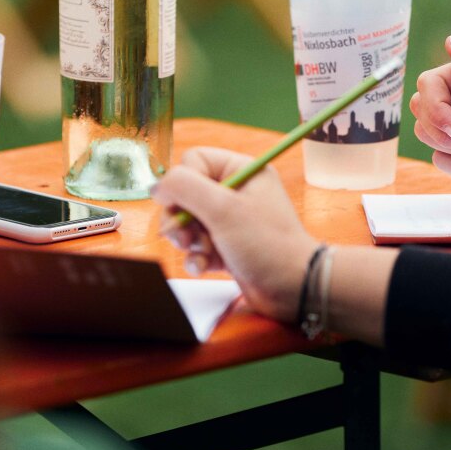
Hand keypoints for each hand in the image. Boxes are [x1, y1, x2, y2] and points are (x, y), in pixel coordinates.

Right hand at [152, 147, 318, 322]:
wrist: (294, 289)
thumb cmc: (266, 244)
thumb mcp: (223, 209)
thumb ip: (185, 188)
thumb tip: (156, 186)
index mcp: (241, 170)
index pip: (193, 161)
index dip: (182, 184)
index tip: (180, 207)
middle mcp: (235, 191)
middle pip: (184, 193)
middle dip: (180, 217)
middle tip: (186, 237)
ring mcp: (230, 220)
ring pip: (187, 221)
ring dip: (188, 240)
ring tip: (202, 252)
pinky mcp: (226, 246)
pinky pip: (197, 245)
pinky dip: (197, 257)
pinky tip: (205, 267)